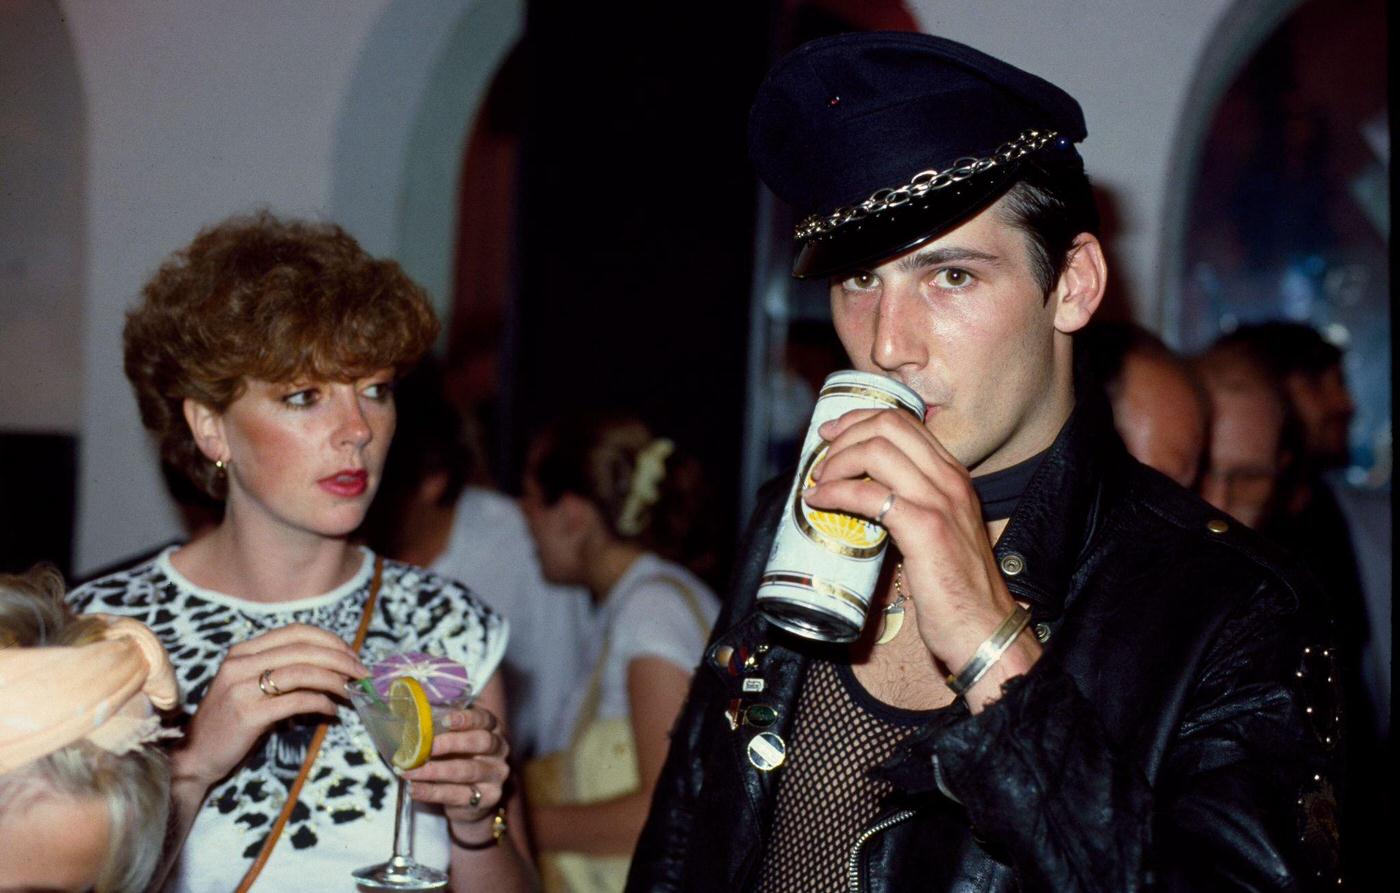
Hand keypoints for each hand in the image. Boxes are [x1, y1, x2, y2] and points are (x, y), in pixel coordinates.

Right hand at [172, 623, 368, 788]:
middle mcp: (240, 663)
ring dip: (336, 680)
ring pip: (302, 672)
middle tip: (362, 673)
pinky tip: (331, 711)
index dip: (329, 640)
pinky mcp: (247, 713)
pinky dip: (321, 703)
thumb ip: (282, 671)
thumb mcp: (251, 686)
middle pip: (304, 649)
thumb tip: (333, 667)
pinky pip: (295, 701)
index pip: (296, 632)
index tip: (352, 654)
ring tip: (352, 692)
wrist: (194, 755)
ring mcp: (241, 687)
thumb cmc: (231, 721)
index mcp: (243, 651)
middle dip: (341, 659)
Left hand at [404, 702, 510, 842]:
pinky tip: (415, 789)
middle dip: (451, 743)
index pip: (484, 719)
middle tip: (426, 747)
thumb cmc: (460, 759)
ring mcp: (496, 775)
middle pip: (481, 742)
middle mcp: (500, 750)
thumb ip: (441, 729)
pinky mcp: (487, 798)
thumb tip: (412, 721)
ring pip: (467, 771)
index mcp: (493, 729)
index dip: (466, 718)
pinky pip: (457, 795)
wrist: (472, 797)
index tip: (445, 720)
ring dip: (435, 771)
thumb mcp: (455, 741)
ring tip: (410, 772)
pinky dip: (432, 792)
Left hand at [804, 408, 1037, 679]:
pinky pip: (869, 494)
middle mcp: (950, 479)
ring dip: (836, 461)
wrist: (985, 629)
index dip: (859, 420)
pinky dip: (835, 492)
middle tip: (820, 461)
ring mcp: (939, 501)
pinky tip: (819, 502)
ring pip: (876, 450)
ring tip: (818, 483)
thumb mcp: (940, 532)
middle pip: (887, 425)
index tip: (831, 435)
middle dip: (844, 435)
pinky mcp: (925, 529)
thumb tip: (862, 498)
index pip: (904, 422)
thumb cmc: (959, 590)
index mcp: (954, 475)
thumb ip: (911, 508)